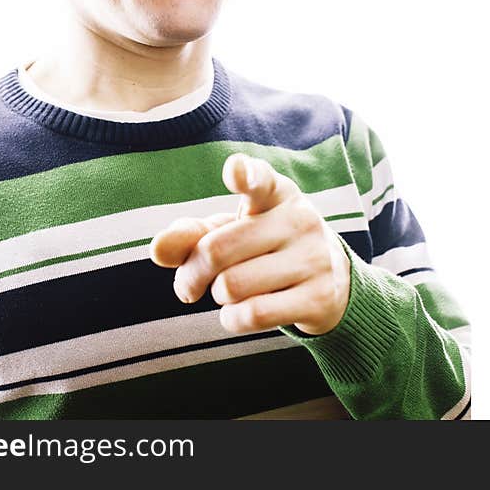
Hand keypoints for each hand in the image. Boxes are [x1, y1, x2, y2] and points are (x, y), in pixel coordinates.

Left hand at [149, 152, 351, 335]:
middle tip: (190, 285)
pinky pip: (254, 314)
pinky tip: (238, 312)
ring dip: (217, 297)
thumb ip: (191, 234)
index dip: (245, 175)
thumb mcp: (230, 232)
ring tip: (229, 292)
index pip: (260, 180)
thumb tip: (158, 249)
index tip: (235, 171)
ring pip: (232, 286)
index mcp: (276, 192)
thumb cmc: (264, 249)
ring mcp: (314, 257)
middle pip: (217, 250)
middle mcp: (299, 218)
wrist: (331, 282)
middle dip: (192, 274)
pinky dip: (232, 319)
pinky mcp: (320, 297)